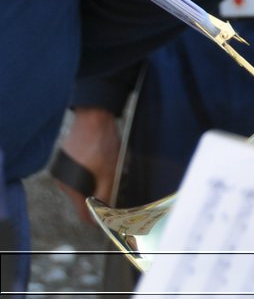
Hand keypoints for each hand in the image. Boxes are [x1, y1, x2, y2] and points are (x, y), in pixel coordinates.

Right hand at [55, 106, 119, 223]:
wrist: (92, 117)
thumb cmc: (101, 144)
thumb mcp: (109, 172)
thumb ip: (103, 195)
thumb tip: (100, 215)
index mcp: (72, 188)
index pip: (82, 213)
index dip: (95, 218)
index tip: (106, 218)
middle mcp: (62, 183)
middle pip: (81, 199)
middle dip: (95, 198)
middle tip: (112, 188)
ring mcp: (61, 171)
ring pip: (79, 186)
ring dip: (92, 184)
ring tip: (105, 171)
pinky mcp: (64, 161)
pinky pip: (76, 174)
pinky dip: (87, 173)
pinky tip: (97, 163)